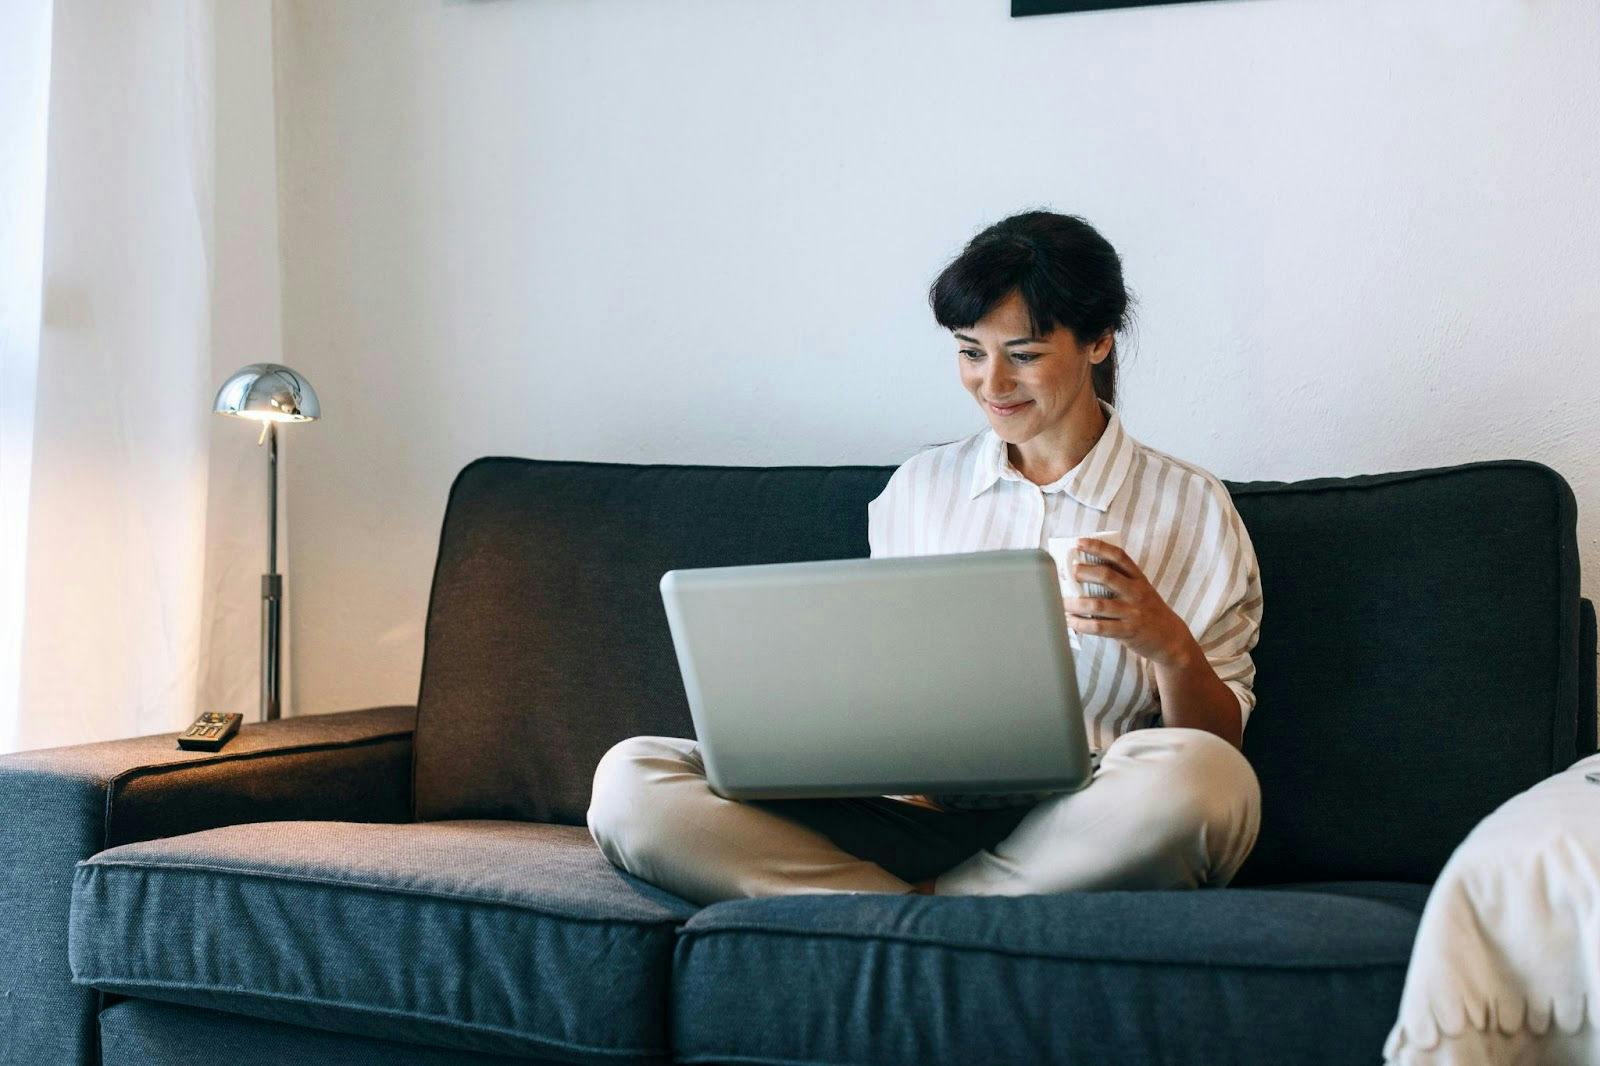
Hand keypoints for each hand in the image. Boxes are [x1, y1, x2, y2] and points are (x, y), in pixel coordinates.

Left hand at [1065, 537, 1195, 666]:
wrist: (1172, 639)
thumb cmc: (1149, 612)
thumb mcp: (1141, 591)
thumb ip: (1120, 582)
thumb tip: (1085, 574)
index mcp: (1139, 579)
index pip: (1118, 556)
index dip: (1098, 547)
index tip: (1079, 542)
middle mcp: (1136, 592)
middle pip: (1107, 576)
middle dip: (1084, 572)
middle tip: (1069, 572)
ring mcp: (1132, 612)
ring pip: (1098, 604)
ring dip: (1075, 603)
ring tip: (1061, 602)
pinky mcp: (1127, 631)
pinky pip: (1099, 627)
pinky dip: (1081, 624)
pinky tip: (1070, 621)